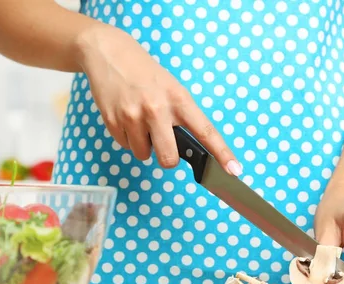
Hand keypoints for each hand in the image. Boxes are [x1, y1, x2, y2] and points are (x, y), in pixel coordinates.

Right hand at [74, 25, 241, 173]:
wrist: (109, 53)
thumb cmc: (146, 74)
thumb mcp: (173, 89)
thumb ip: (182, 117)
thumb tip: (191, 150)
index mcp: (179, 100)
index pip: (206, 132)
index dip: (222, 154)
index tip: (234, 171)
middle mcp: (157, 109)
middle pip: (169, 159)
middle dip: (168, 159)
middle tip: (164, 144)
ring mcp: (133, 116)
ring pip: (144, 155)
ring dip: (145, 145)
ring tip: (141, 121)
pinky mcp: (112, 121)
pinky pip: (126, 146)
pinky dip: (128, 137)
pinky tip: (127, 117)